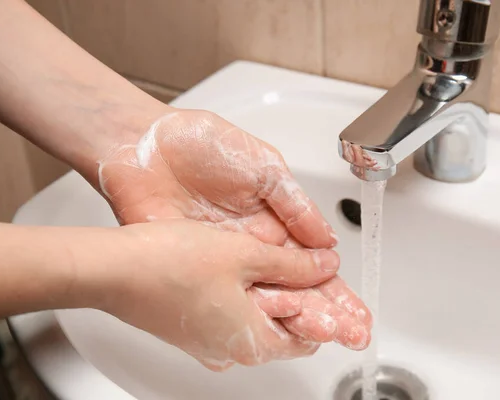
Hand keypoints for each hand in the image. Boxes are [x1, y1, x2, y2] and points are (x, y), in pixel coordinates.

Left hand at [95, 108, 370, 349]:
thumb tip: (327, 242)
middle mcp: (251, 247)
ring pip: (262, 299)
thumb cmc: (202, 143)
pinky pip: (224, 297)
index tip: (356, 313)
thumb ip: (294, 203)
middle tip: (352, 335)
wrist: (143, 143)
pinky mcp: (193, 267)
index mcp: (274, 222)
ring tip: (320, 336)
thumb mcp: (264, 166)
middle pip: (293, 289)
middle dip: (325, 313)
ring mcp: (222, 260)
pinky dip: (246, 316)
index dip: (335, 289)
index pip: (311, 264)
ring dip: (292, 320)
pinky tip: (267, 332)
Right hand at [108, 220, 340, 370]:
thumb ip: (292, 266)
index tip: (324, 281)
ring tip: (265, 256)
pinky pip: (228, 312)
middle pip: (282, 327)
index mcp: (251, 344)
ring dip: (267, 289)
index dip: (322, 308)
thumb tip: (326, 267)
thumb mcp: (245, 256)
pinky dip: (241, 290)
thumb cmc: (169, 265)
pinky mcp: (189, 327)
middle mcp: (229, 352)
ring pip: (254, 316)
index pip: (308, 338)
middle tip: (298, 262)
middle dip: (296, 295)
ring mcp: (207, 341)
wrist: (111, 270)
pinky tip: (234, 262)